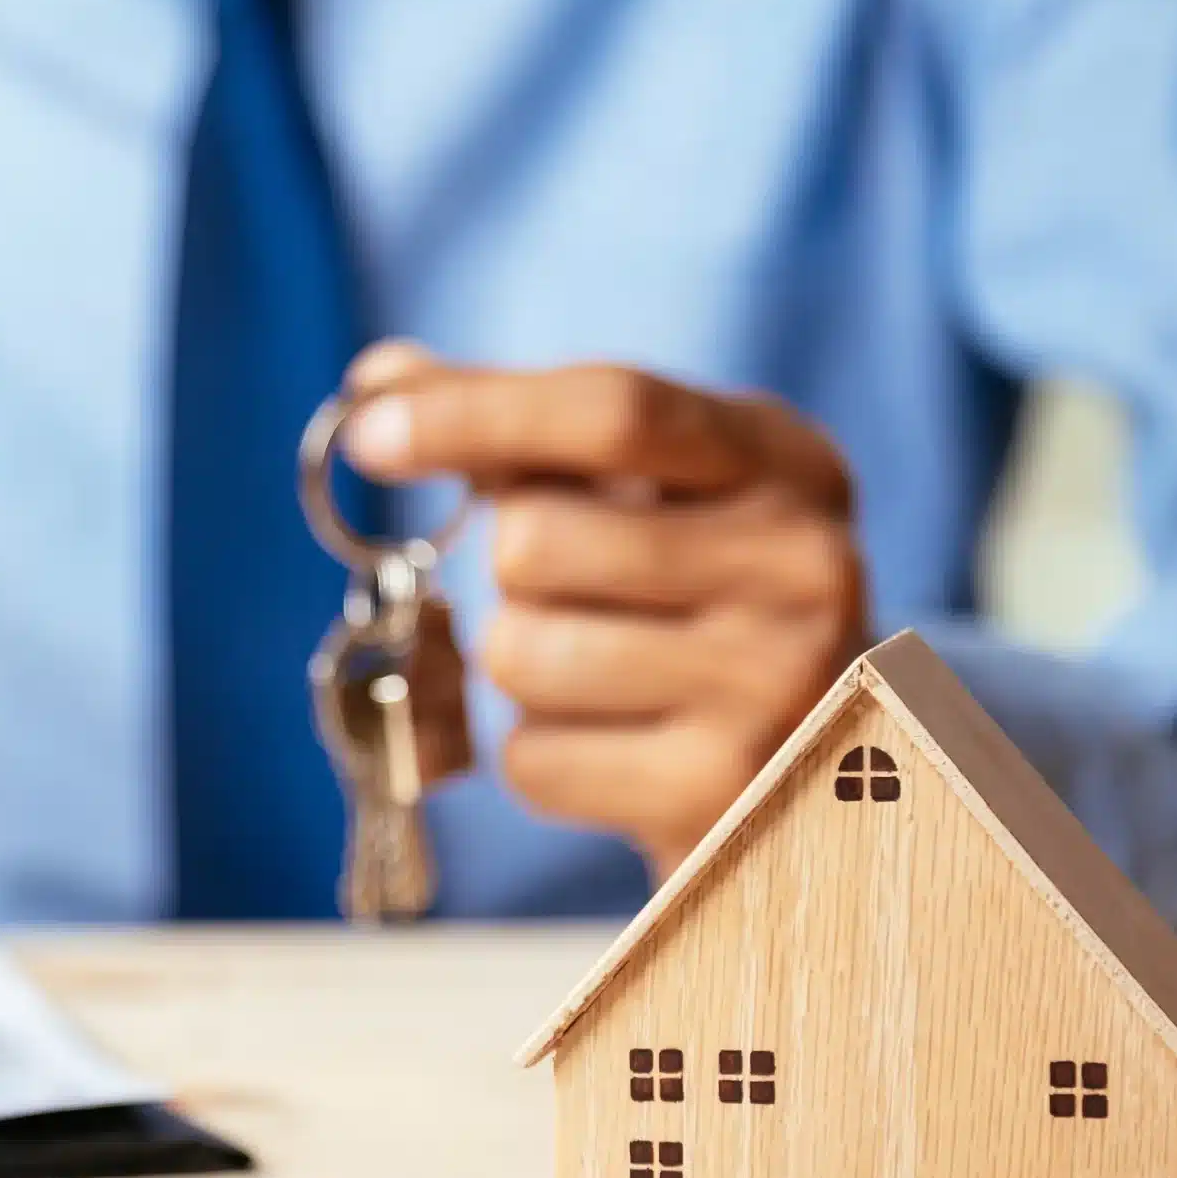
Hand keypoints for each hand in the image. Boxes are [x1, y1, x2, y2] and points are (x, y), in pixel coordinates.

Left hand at [340, 343, 869, 876]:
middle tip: (554, 595)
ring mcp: (773, 684)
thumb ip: (516, 432)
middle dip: (499, 573)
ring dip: (512, 669)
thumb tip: (377, 384)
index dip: (476, 413)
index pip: (613, 412)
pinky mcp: (718, 793)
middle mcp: (805, 563)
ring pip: (521, 654)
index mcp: (783, 461)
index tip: (369, 432)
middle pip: (535, 540)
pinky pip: (532, 758)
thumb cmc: (694, 608)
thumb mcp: (644, 495)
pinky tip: (605, 748)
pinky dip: (533, 756)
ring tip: (587, 678)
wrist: (807, 780)